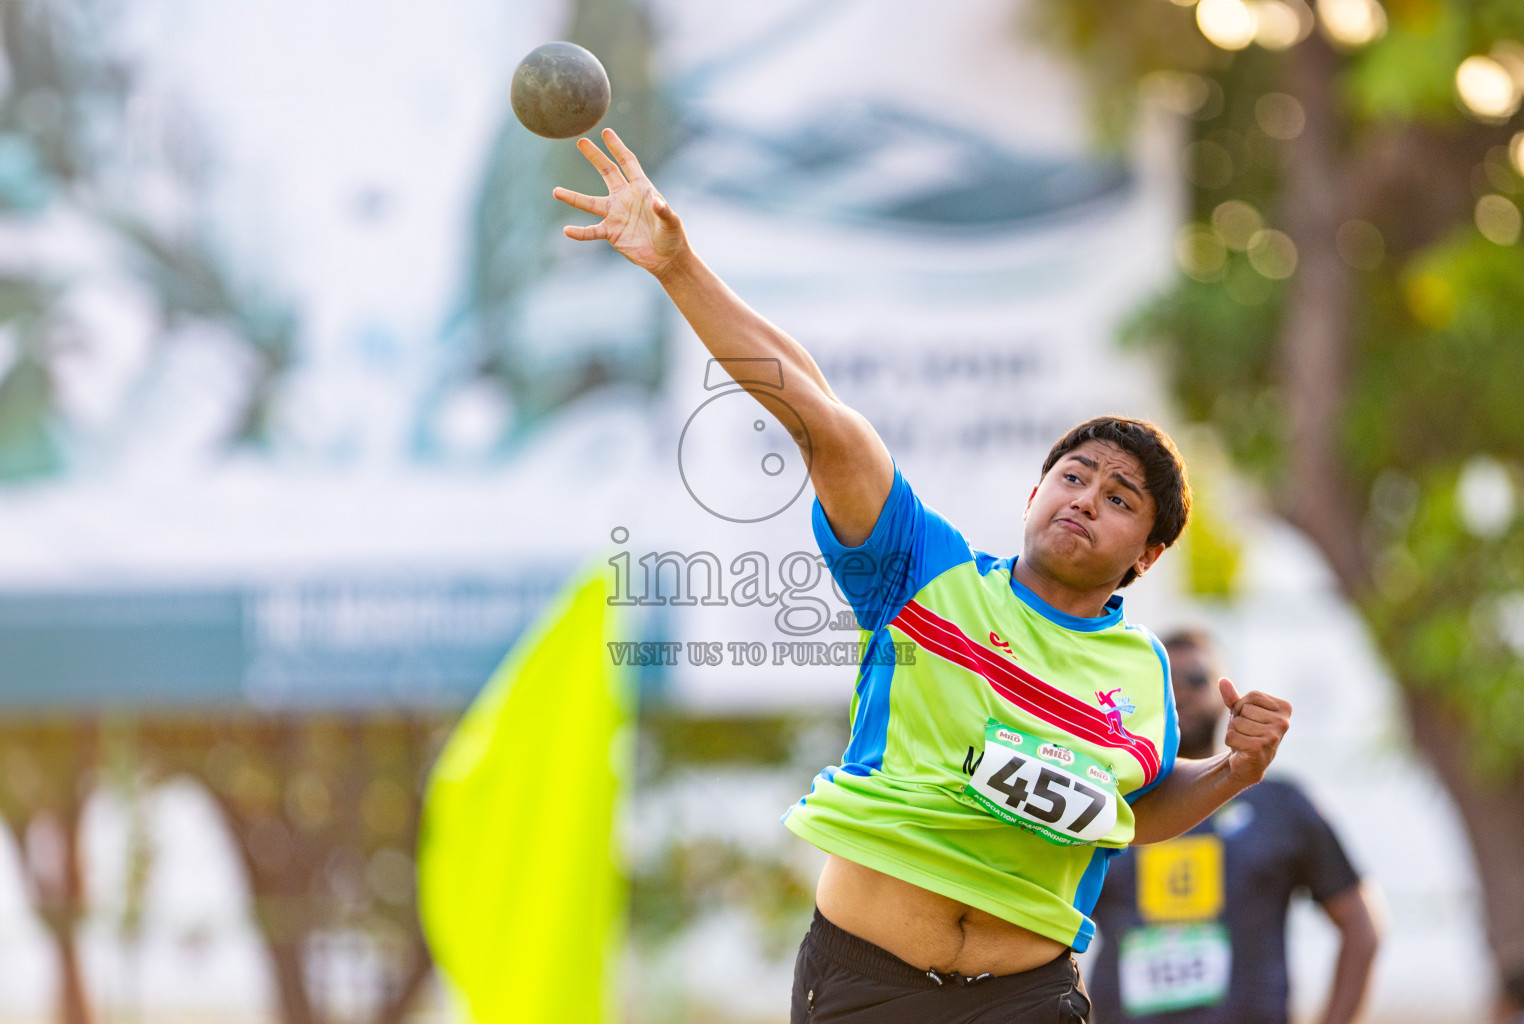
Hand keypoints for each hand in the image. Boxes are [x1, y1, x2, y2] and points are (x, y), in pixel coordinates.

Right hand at [553, 128, 687, 277]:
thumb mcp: (671, 222)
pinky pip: (592, 232)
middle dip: (595, 157)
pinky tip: (567, 231)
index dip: (617, 148)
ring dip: (573, 197)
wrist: (666, 258)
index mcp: (641, 189)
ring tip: (555, 191)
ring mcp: (616, 214)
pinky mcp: (611, 232)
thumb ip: (664, 211)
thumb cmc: (671, 236)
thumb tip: (656, 201)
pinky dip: (580, 232)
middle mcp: (625, 197)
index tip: (606, 132)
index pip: (627, 163)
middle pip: (607, 173)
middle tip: (581, 142)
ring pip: (590, 203)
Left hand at [1218, 677, 1290, 786]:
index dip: (1243, 706)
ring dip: (1234, 731)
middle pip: (1245, 708)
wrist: (1248, 762)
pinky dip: (1231, 742)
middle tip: (1246, 732)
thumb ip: (1232, 696)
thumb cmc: (1247, 732)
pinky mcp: (1260, 747)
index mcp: (1284, 708)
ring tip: (1244, 740)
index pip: (1253, 695)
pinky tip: (1242, 748)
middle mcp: (1283, 722)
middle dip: (1238, 719)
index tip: (1250, 719)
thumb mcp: (1241, 712)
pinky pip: (1231, 735)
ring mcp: (1273, 736)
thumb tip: (1222, 680)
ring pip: (1237, 722)